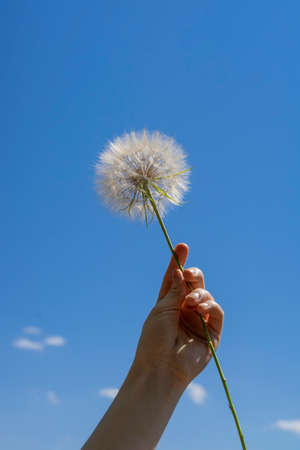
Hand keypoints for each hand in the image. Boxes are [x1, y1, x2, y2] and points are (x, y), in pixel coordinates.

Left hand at [133, 243, 223, 385]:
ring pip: (206, 295)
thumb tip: (181, 272)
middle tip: (189, 273)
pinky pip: (216, 311)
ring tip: (190, 303)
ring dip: (199, 294)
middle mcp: (184, 310)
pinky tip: (200, 308)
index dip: (178, 262)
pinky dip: (210, 305)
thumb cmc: (155, 338)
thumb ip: (175, 290)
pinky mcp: (212, 332)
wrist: (161, 367)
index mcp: (168, 303)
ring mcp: (199, 320)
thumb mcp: (162, 309)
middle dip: (193, 274)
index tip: (182, 246)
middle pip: (194, 284)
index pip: (175, 279)